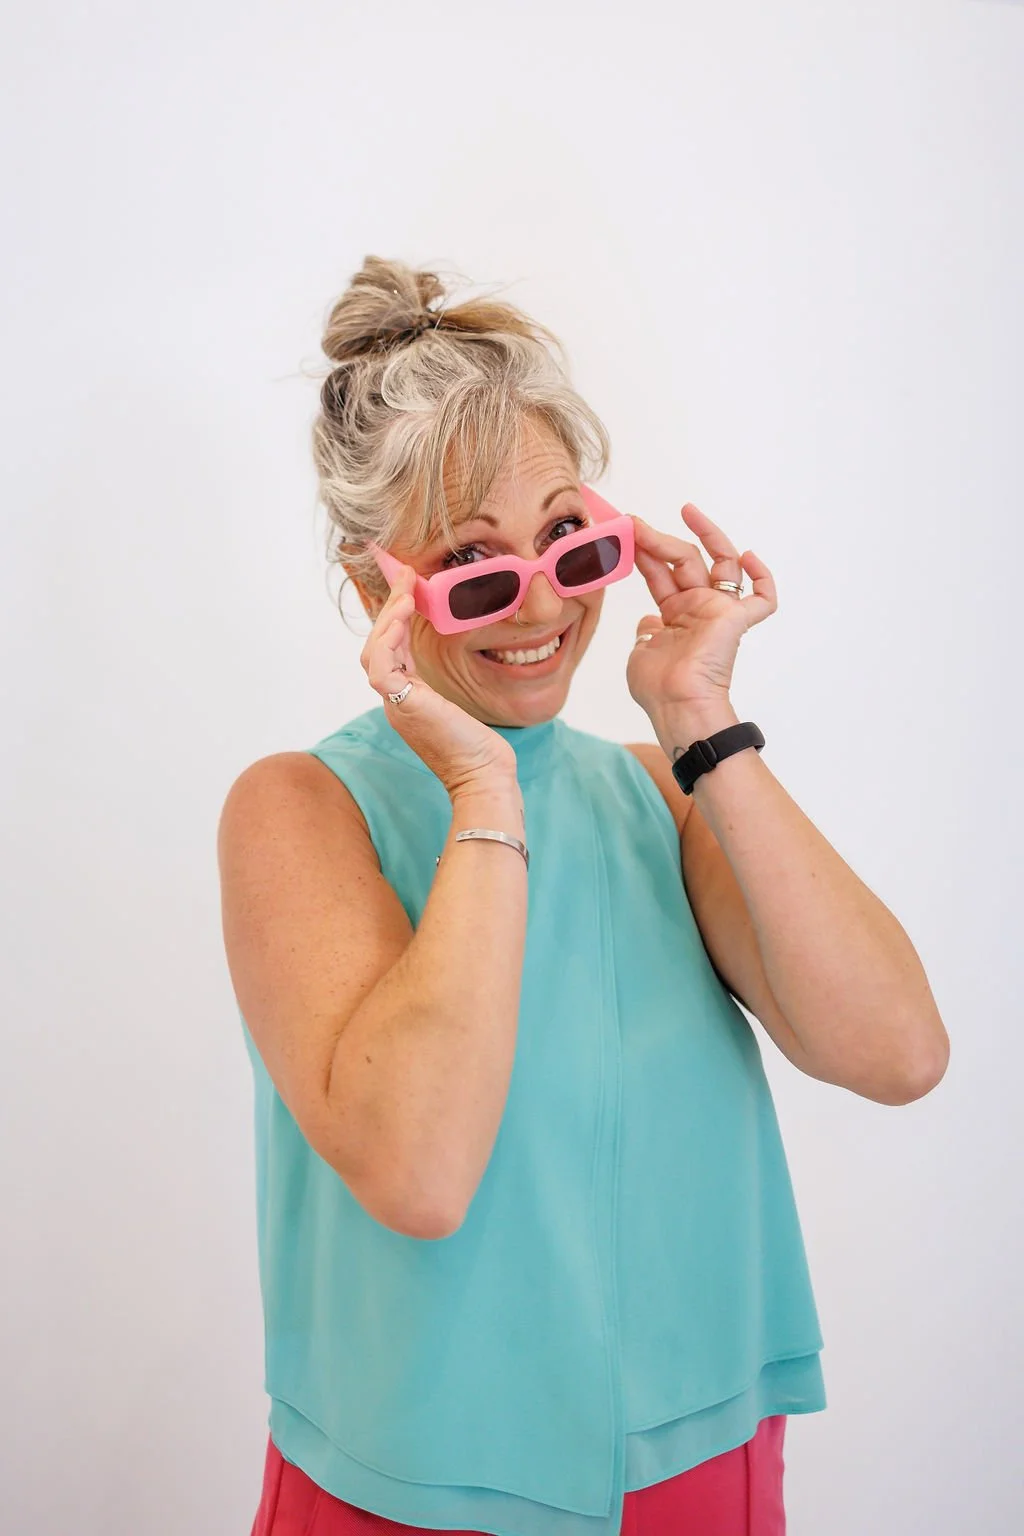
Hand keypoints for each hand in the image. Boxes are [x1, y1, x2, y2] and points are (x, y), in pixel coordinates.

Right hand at [361, 563, 518, 793]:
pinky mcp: (402, 707)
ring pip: (374, 653)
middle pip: (377, 647)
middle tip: (406, 575)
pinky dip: (388, 639)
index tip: (408, 587)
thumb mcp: (458, 704)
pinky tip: (404, 616)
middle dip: (390, 608)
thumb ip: (445, 684)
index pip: (390, 650)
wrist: (482, 776)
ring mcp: (395, 705)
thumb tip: (456, 653)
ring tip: (406, 592)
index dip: (395, 618)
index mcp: (405, 699)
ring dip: (388, 618)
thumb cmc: (478, 748)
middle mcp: (394, 701)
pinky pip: (381, 667)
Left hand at [626, 504, 775, 720]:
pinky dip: (763, 577)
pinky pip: (763, 599)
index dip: (646, 553)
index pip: (662, 574)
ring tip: (686, 511)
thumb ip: (648, 632)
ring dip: (705, 536)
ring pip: (720, 564)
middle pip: (685, 561)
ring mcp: (719, 613)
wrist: (676, 705)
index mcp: (675, 617)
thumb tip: (650, 622)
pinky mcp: (736, 621)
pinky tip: (749, 556)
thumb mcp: (642, 652)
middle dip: (661, 539)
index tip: (628, 532)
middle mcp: (698, 610)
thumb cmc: (657, 687)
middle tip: (637, 521)